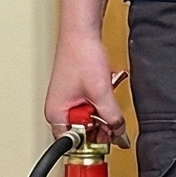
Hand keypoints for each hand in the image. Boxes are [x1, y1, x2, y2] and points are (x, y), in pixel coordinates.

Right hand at [44, 30, 130, 145]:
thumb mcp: (101, 93)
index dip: (92, 144)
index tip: (107, 142)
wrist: (82, 31)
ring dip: (103, 112)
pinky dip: (101, 101)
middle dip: (101, 126)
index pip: (73, 144)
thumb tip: (119, 133)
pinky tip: (106, 89)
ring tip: (106, 94)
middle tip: (113, 118)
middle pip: (83, 132)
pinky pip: (91, 105)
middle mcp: (58, 109)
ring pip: (89, 118)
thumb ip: (112, 118)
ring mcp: (66, 100)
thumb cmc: (80, 55)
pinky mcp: (75, 92)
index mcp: (56, 114)